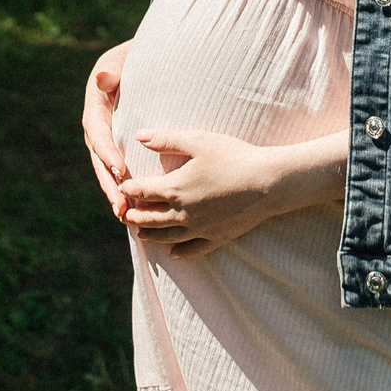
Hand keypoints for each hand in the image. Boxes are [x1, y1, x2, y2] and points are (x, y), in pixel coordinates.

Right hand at [82, 42, 131, 217]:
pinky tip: (136, 210)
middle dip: (110, 185)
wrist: (139, 64)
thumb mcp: (122, 59)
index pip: (98, 133)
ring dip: (116, 194)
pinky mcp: (118, 148)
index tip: (119, 170)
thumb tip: (102, 77)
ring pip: (108, 172)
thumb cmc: (133, 59)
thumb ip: (112, 71)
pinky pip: (119, 172)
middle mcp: (97, 128)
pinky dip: (125, 190)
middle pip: (100, 161)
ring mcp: (107, 140)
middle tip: (121, 207)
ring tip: (126, 216)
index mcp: (96, 108)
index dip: (107, 152)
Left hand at [120, 127, 345, 259]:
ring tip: (140, 233)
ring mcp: (199, 228)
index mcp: (174, 188)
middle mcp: (182, 213)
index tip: (123, 186)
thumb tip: (138, 136)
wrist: (267, 182)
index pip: (141, 192)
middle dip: (133, 216)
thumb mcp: (198, 141)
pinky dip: (179, 253)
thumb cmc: (233, 156)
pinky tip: (174, 254)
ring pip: (166, 237)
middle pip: (148, 219)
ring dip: (149, 235)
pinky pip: (192, 250)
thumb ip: (166, 139)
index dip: (129, 189)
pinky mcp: (216, 238)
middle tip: (124, 214)